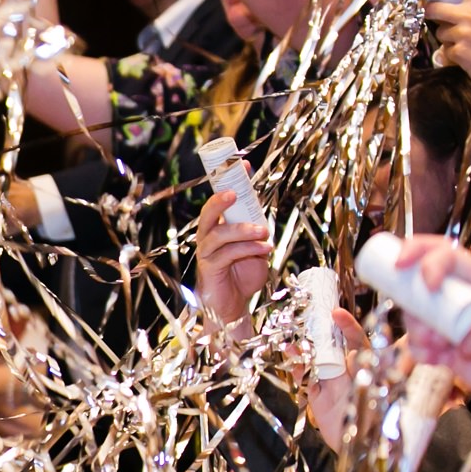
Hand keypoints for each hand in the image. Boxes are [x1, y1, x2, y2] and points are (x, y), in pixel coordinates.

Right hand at [194, 181, 271, 340]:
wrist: (235, 306)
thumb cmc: (242, 274)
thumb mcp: (254, 246)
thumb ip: (255, 230)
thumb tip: (263, 213)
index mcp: (218, 228)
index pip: (220, 201)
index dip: (229, 182)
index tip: (243, 165)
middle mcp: (208, 238)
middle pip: (207, 214)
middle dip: (219, 201)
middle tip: (235, 194)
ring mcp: (206, 253)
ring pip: (218, 234)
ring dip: (242, 230)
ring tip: (264, 231)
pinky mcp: (209, 269)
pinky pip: (225, 254)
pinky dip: (246, 249)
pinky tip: (263, 248)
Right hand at [307, 309, 370, 450]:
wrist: (362, 449)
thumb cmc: (379, 423)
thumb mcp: (382, 394)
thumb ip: (373, 375)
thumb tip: (357, 354)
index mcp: (368, 368)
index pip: (359, 341)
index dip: (349, 326)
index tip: (337, 313)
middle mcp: (349, 371)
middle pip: (334, 345)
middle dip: (322, 331)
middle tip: (310, 319)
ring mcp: (332, 381)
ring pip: (316, 358)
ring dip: (304, 348)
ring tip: (294, 343)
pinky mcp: (316, 395)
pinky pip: (305, 376)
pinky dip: (296, 365)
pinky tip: (289, 356)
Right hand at [391, 238, 470, 407]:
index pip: (449, 257)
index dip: (427, 259)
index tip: (423, 282)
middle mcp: (466, 302)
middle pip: (422, 283)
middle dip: (412, 301)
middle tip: (422, 325)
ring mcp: (454, 325)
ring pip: (416, 315)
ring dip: (416, 331)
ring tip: (436, 348)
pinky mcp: (447, 349)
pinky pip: (419, 344)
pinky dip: (419, 352)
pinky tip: (437, 361)